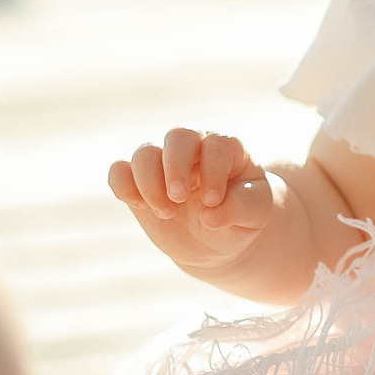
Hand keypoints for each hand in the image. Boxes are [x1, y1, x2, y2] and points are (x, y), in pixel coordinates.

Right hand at [107, 129, 276, 271]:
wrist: (218, 238)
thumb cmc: (241, 217)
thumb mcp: (254, 214)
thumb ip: (240, 209)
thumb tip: (210, 215)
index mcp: (227, 149)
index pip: (216, 145)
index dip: (212, 171)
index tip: (212, 202)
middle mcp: (194, 148)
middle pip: (177, 136)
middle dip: (175, 167)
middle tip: (178, 198)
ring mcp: (164, 163)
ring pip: (145, 153)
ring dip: (149, 182)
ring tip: (166, 212)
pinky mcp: (140, 182)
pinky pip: (119, 171)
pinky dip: (123, 186)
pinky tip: (141, 206)